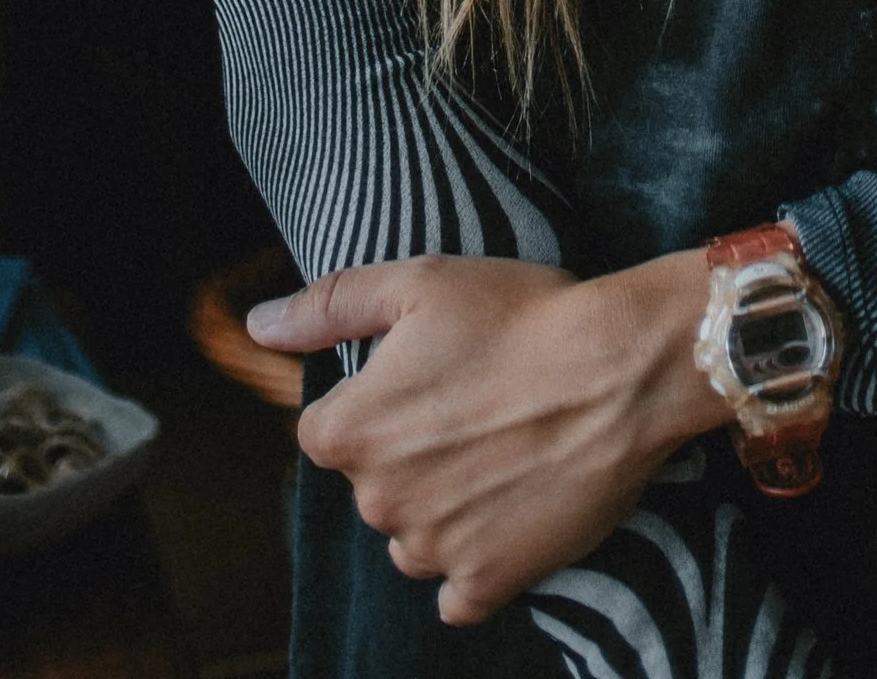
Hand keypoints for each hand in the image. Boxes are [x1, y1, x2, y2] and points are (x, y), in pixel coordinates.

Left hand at [249, 247, 718, 623]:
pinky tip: (509, 510)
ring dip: (442, 507)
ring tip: (502, 450)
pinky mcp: (489, 582)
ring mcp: (433, 550)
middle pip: (373, 484)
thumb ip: (327, 307)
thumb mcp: (418, 285)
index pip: (327, 431)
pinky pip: (457, 592)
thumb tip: (257, 326)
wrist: (619, 369)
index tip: (427, 377)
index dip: (377, 401)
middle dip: (411, 452)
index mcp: (350, 432)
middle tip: (475, 403)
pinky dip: (476, 561)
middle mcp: (379, 502)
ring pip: (412, 537)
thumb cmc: (520, 317)